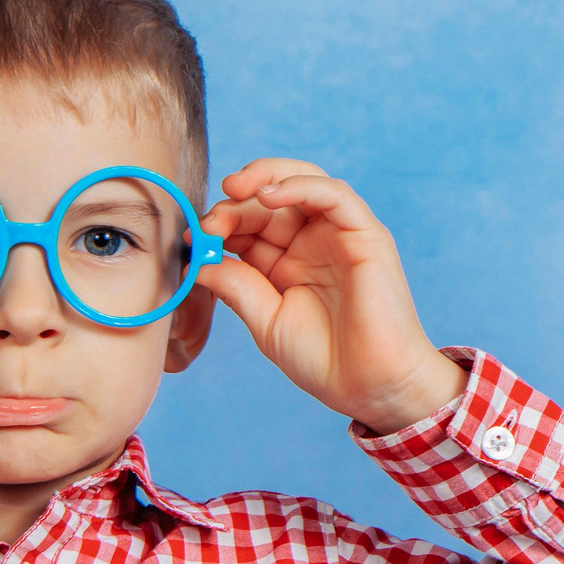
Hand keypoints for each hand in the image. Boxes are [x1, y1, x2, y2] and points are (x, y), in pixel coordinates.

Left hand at [196, 158, 466, 434]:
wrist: (369, 387)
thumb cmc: (323, 359)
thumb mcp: (265, 320)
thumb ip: (235, 286)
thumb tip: (196, 259)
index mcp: (285, 262)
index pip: (249, 225)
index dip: (221, 222)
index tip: (194, 235)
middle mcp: (311, 242)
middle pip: (269, 200)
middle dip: (235, 204)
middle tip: (210, 221)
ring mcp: (338, 235)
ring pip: (302, 182)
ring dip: (265, 177)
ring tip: (234, 188)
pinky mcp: (366, 234)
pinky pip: (334, 195)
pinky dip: (300, 186)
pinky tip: (268, 195)